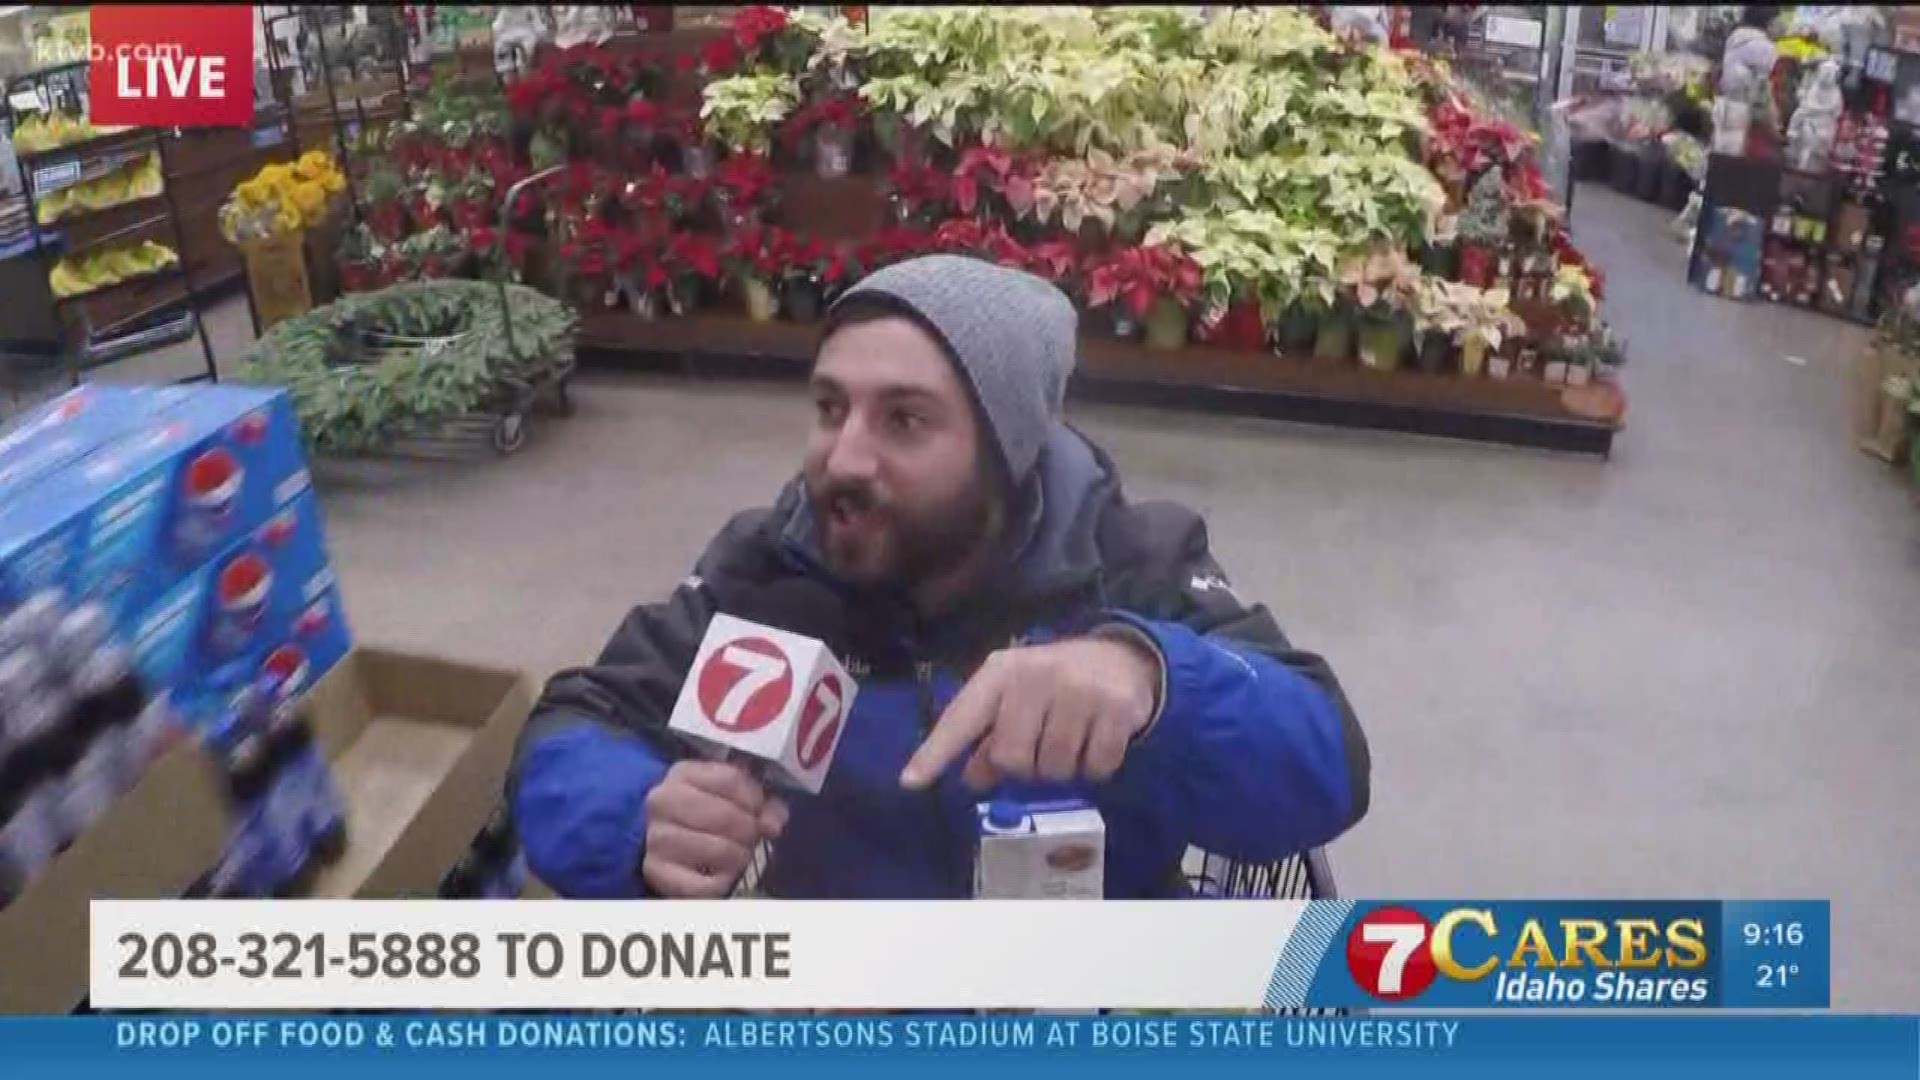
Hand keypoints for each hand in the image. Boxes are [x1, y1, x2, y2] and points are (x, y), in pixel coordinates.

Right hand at [641, 760, 788, 897]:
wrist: (659, 838)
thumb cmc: (702, 812)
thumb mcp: (728, 795)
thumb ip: (759, 802)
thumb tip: (772, 824)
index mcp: (683, 774)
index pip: (731, 780)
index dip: (754, 798)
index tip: (758, 811)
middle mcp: (663, 802)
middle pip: (725, 816)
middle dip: (748, 830)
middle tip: (750, 837)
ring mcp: (656, 837)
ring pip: (718, 850)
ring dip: (738, 856)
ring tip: (737, 855)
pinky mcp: (656, 872)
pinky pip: (704, 884)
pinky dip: (721, 882)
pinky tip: (721, 875)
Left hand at [899, 634, 1160, 790]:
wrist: (1124, 658)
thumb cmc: (1056, 683)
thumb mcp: (1017, 698)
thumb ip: (990, 736)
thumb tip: (971, 779)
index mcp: (1002, 672)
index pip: (962, 717)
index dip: (936, 752)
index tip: (910, 782)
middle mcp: (1036, 676)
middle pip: (1011, 758)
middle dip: (1025, 766)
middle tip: (1040, 747)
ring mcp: (1079, 691)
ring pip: (1054, 769)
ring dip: (1062, 768)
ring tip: (1071, 739)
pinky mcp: (1116, 709)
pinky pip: (1095, 769)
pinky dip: (1095, 768)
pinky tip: (1097, 741)